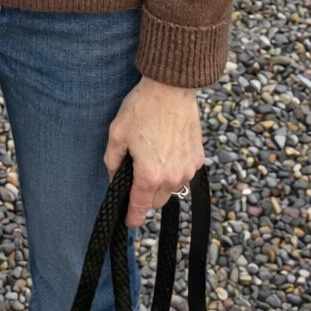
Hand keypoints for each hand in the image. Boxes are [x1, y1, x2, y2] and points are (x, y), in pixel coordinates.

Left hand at [104, 77, 204, 225]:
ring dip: (162, 183)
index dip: (132, 217)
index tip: (128, 222)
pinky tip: (167, 150)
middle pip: (157, 201)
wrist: (172, 87)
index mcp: (149, 175)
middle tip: (135, 178)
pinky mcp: (198, 158)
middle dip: (145, 197)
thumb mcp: (117, 133)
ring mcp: (187, 169)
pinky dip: (175, 169)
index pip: (140, 207)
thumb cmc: (143, 108)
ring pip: (172, 189)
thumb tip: (114, 177)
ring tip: (151, 158)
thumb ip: (112, 161)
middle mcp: (172, 177)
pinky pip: (184, 173)